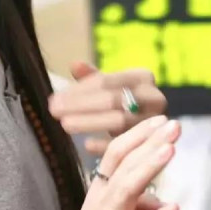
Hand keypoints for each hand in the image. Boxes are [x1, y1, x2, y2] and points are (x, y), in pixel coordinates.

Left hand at [49, 62, 167, 155]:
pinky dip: (105, 144)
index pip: (106, 82)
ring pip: (120, 121)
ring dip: (90, 122)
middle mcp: (153, 97)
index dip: (79, 90)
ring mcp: (155, 121)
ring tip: (65, 124)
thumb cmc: (127, 101)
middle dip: (81, 105)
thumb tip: (74, 65)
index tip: (55, 98)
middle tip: (54, 111)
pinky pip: (126, 144)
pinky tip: (86, 144)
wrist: (156, 126)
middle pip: (113, 100)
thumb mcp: (112, 86)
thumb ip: (92, 77)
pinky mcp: (153, 142)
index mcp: (142, 77)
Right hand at [49, 115, 180, 209]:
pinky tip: (174, 209)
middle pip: (125, 164)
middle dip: (149, 142)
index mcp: (100, 190)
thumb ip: (137, 206)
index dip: (137, 135)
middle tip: (172, 124)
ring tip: (170, 149)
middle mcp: (103, 201)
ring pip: (130, 188)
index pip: (116, 153)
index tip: (160, 120)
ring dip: (150, 167)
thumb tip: (164, 204)